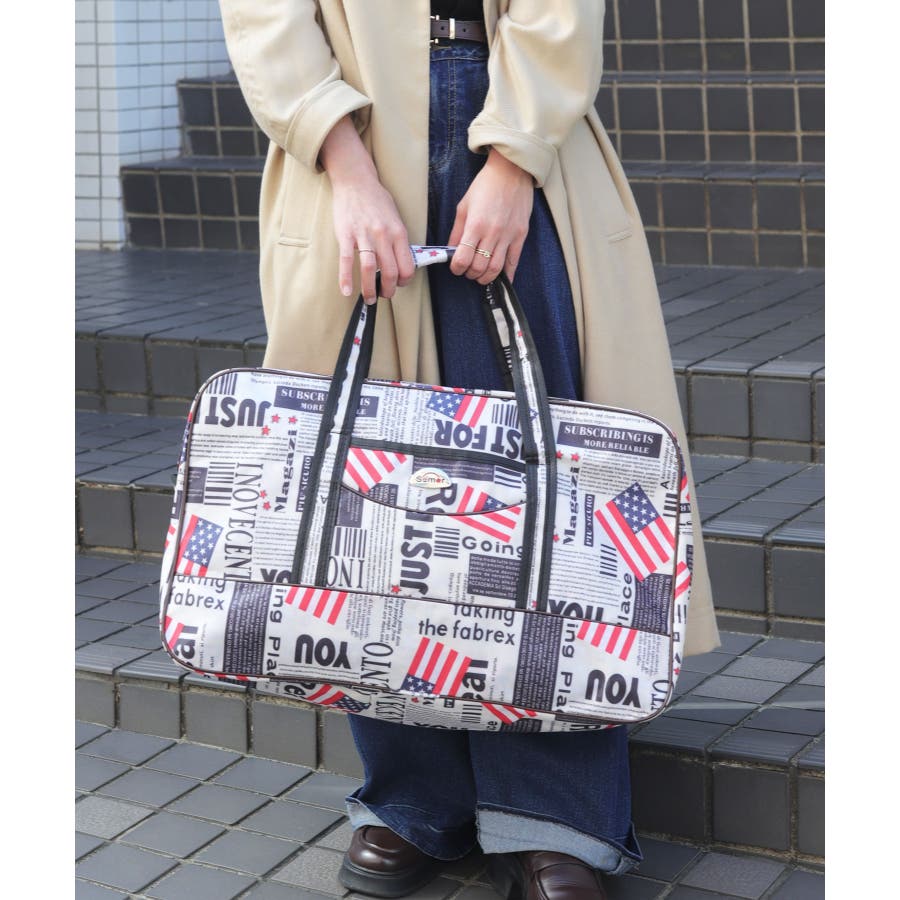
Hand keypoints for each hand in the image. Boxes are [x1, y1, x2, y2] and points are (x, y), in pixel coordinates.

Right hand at [320, 116, 414, 303]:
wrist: (355, 180)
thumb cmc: (376, 200)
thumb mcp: (395, 218)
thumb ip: (398, 240)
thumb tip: (402, 261)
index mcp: (398, 232)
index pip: (407, 266)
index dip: (404, 281)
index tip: (399, 285)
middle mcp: (383, 235)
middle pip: (391, 271)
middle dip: (389, 289)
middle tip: (384, 295)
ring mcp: (364, 234)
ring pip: (371, 269)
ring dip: (370, 289)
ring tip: (369, 299)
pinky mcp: (346, 233)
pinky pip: (347, 260)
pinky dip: (346, 277)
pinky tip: (346, 290)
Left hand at [448, 148, 533, 283]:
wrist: (511, 171)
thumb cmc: (485, 186)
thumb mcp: (464, 206)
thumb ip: (456, 231)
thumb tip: (451, 251)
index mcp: (475, 224)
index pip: (463, 258)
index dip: (457, 268)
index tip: (456, 267)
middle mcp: (492, 232)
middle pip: (479, 267)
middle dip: (470, 274)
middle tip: (467, 270)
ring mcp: (508, 235)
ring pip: (496, 269)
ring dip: (485, 278)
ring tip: (480, 275)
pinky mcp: (521, 235)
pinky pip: (514, 262)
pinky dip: (506, 275)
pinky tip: (500, 279)